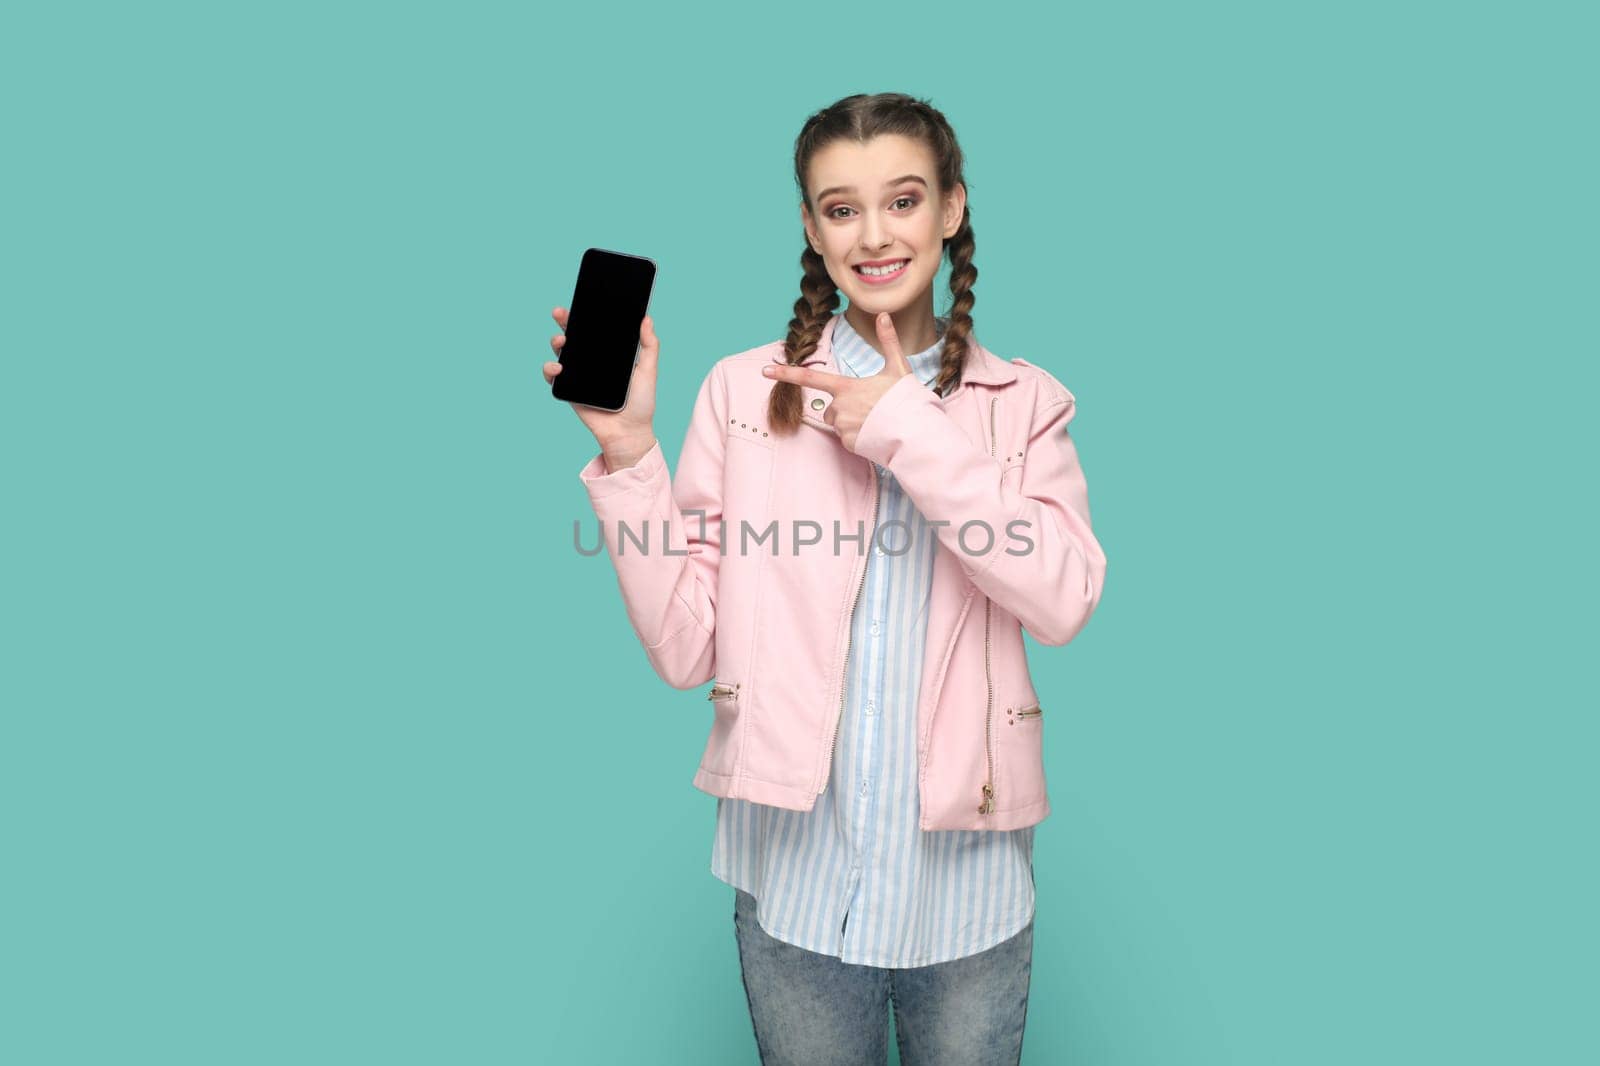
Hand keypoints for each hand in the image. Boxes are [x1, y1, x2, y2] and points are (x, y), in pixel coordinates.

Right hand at [545, 307, 657, 460]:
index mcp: (610, 353)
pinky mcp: (569, 390)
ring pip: (561, 352)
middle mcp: (592, 361)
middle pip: (575, 335)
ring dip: (556, 342)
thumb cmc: (641, 404)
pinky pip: (553, 376)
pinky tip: (558, 368)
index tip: (582, 301)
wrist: (628, 432)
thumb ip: (649, 346)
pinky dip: (550, 370)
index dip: (587, 314)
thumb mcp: (648, 371)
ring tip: (562, 341)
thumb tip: (646, 318)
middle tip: (560, 312)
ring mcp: (579, 375)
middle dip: (565, 321)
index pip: (596, 329)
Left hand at [762, 311, 912, 453]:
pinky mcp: (849, 444)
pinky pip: (847, 438)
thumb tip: (884, 315)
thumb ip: (888, 341)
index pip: (810, 377)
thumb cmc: (906, 399)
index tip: (765, 371)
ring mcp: (843, 428)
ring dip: (851, 421)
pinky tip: (875, 433)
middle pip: (831, 407)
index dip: (786, 373)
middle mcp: (840, 407)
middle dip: (844, 408)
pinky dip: (858, 436)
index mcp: (846, 387)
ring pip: (838, 423)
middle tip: (870, 407)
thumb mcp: (898, 367)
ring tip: (875, 420)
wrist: (916, 432)